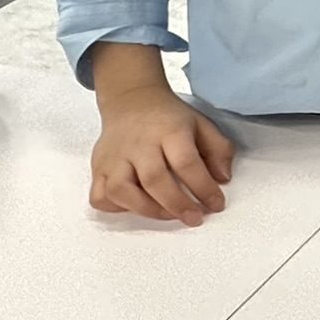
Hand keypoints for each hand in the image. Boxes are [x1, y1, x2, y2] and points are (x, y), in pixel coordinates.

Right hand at [88, 43, 232, 226]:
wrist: (132, 101)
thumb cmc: (169, 119)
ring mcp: (113, 157)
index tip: (216, 204)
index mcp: (169, 131)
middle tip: (194, 218)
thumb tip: (223, 178)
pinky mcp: (97, 168)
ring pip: (121, 191)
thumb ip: (219, 149)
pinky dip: (116, 208)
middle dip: (177, 204)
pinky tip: (136, 206)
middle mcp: (138, 144)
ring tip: (169, 215)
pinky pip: (99, 196)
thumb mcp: (202, 124)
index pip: (186, 162)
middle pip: (153, 179)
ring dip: (147, 210)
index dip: (203, 187)